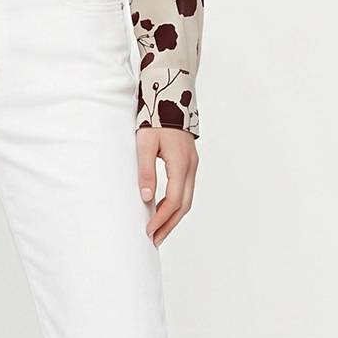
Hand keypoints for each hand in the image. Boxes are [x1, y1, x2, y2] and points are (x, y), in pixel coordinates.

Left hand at [136, 126, 197, 245]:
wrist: (170, 98)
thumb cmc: (155, 118)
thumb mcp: (145, 143)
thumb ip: (146, 170)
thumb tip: (146, 198)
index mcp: (180, 163)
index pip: (174, 200)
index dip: (161, 218)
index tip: (148, 230)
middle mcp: (190, 167)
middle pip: (184, 205)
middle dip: (169, 225)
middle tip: (154, 240)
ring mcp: (192, 165)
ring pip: (187, 199)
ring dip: (173, 217)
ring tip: (158, 230)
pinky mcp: (189, 163)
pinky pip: (186, 190)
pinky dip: (176, 205)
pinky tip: (163, 210)